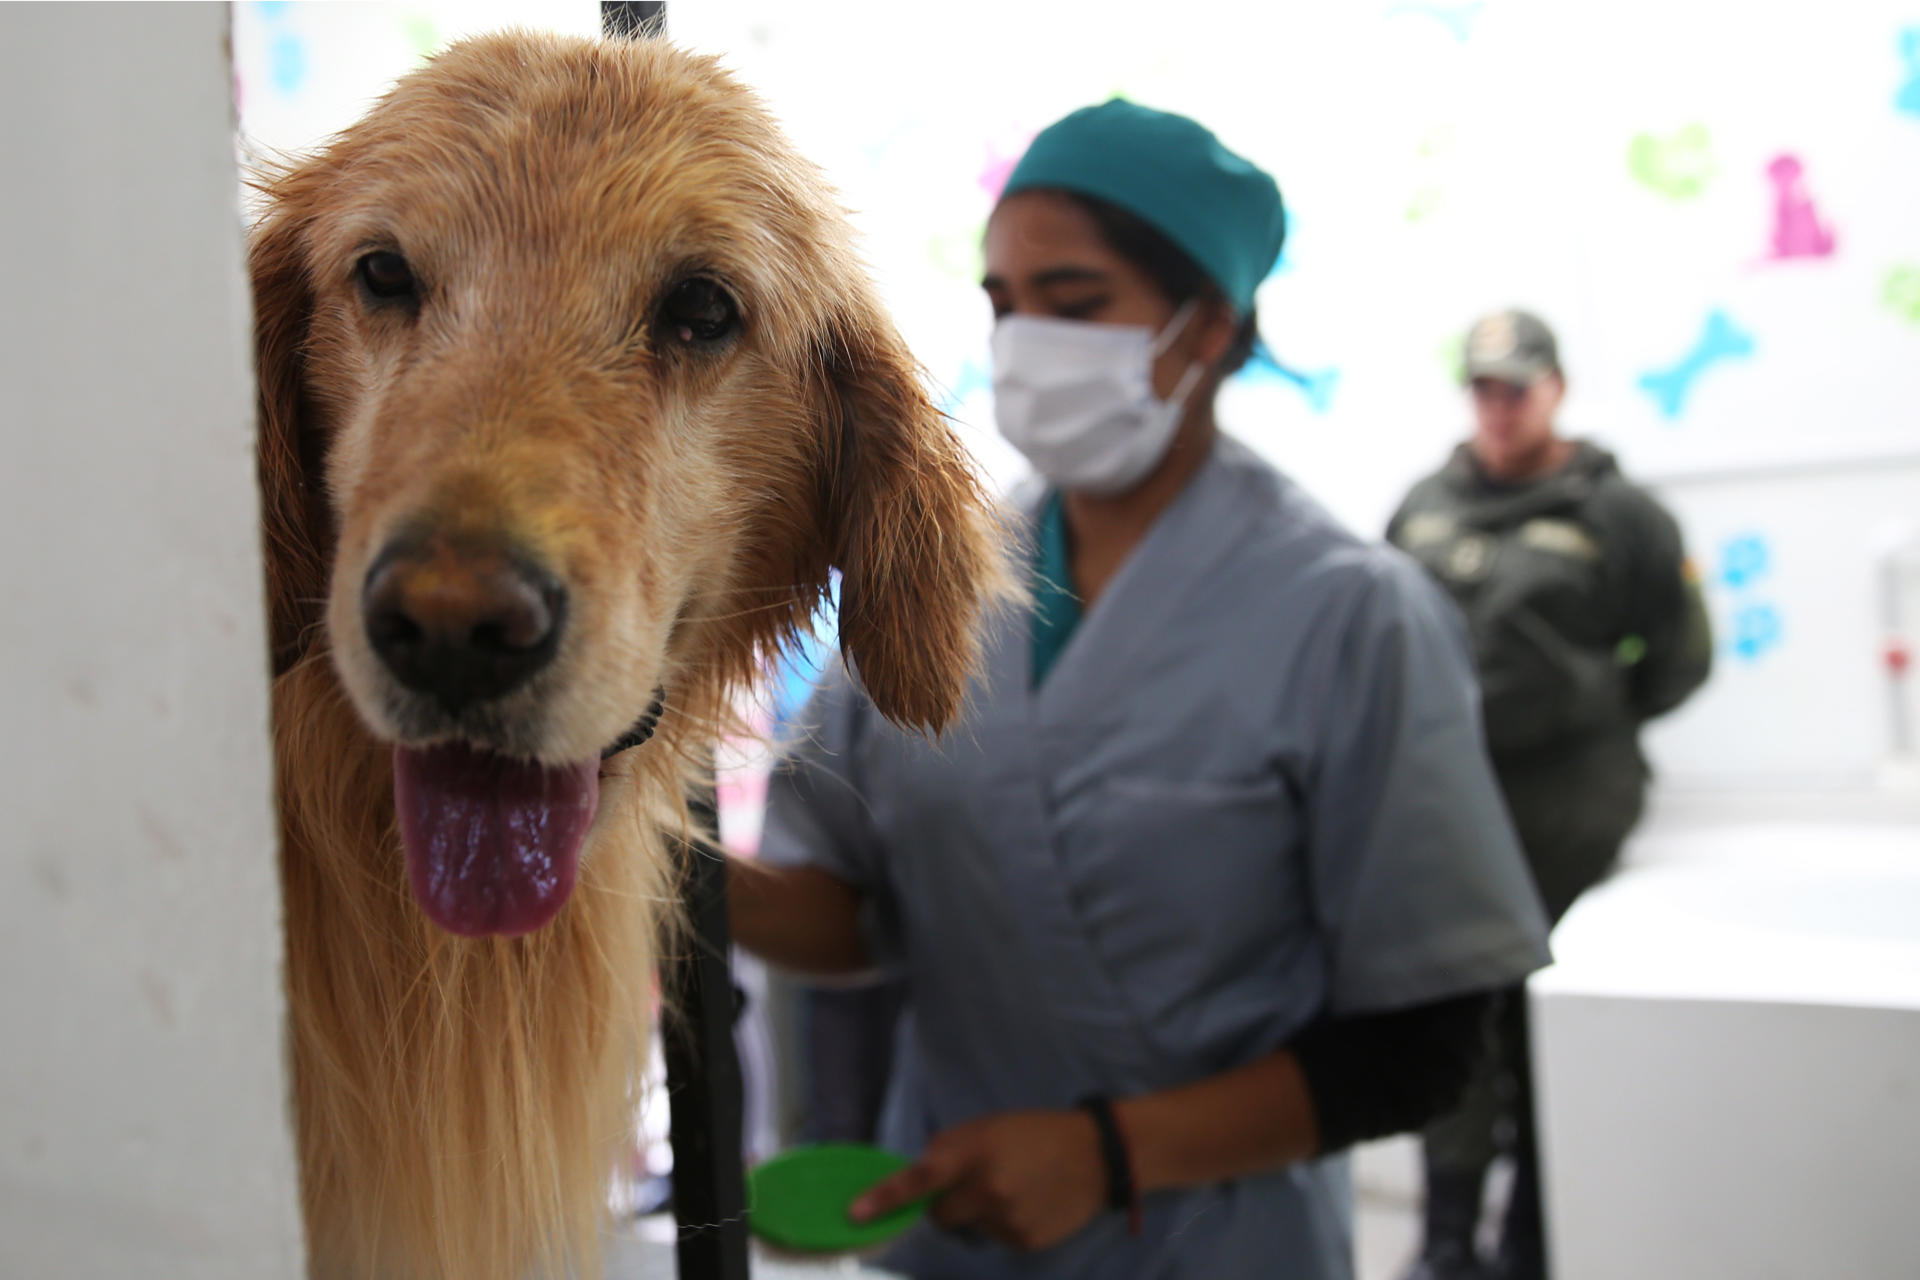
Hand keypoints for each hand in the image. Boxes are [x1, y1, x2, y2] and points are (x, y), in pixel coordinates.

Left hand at [849, 1109, 1107, 1251]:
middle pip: (940, 1216)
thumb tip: (918, 1179)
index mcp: (976, 1152)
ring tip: (1015, 1186)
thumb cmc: (1035, 1132)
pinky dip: (1004, 1223)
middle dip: (946, 1204)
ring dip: (980, 1212)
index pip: (921, 1179)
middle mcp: (989, 1190)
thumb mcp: (988, 1126)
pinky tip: (1029, 1202)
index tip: (855, 1215)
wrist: (1097, 1156)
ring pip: (970, 1227)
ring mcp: (1008, 1220)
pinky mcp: (1024, 1241)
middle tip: (974, 1183)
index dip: (885, 1199)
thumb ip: (950, 1150)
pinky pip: (995, 1237)